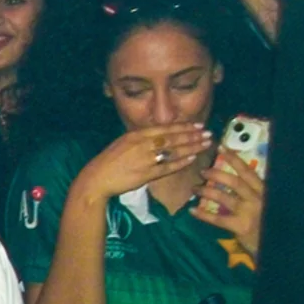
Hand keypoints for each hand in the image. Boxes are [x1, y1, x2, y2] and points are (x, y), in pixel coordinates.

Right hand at [76, 124, 211, 202]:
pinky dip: (181, 162)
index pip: (165, 129)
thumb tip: (156, 136)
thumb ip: (140, 139)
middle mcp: (142, 145)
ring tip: (206, 143)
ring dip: (191, 146)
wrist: (96, 179)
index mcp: (136, 135)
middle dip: (192, 135)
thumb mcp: (122, 143)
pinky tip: (192, 158)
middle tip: (207, 132)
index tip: (197, 125)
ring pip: (173, 151)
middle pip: (173, 138)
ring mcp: (145, 159)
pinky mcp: (146, 174)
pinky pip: (168, 167)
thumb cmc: (107, 162)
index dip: (183, 126)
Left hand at [191, 148, 264, 257]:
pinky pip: (218, 219)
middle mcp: (258, 198)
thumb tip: (235, 183)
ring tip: (194, 189)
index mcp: (264, 191)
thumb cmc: (272, 226)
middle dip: (217, 173)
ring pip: (225, 197)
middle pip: (235, 181)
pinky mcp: (241, 226)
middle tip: (202, 171)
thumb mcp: (267, 206)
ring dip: (207, 191)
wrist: (279, 247)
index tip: (221, 147)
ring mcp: (250, 212)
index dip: (234, 159)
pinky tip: (192, 211)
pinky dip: (204, 215)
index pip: (248, 171)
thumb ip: (254, 194)